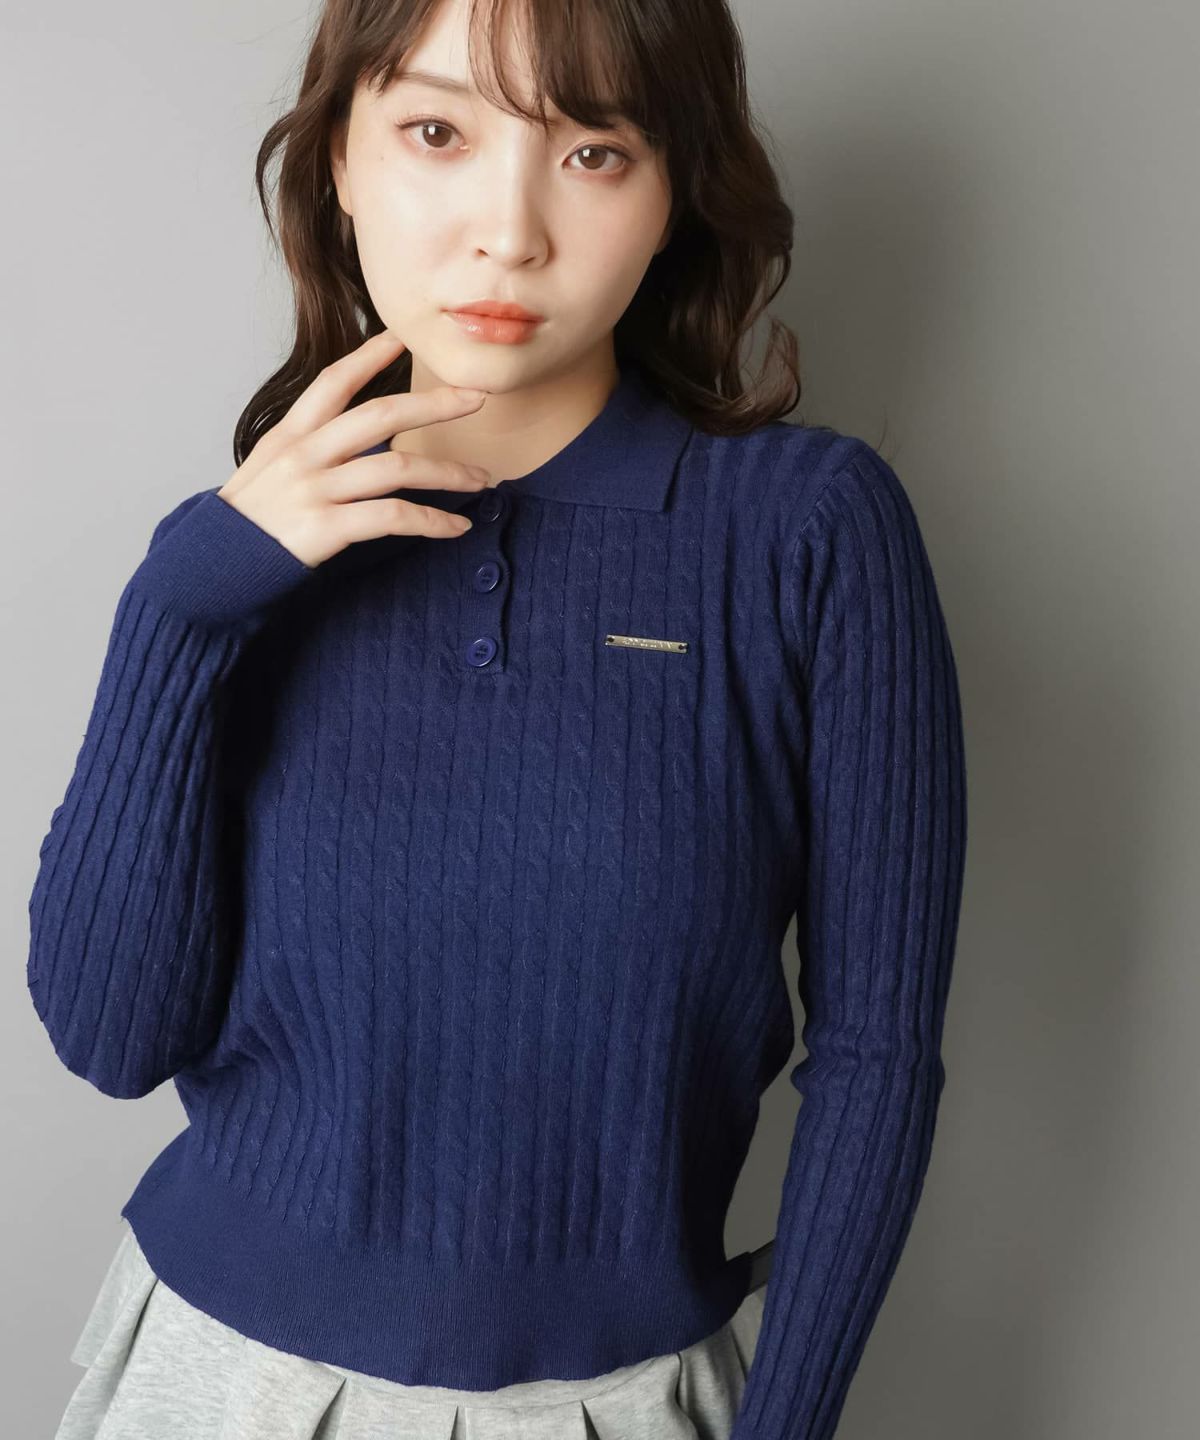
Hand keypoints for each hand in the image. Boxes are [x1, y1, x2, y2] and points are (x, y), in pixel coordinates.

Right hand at [216, 332, 490, 567]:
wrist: (213, 566)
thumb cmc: (248, 521)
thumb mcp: (268, 468)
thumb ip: (307, 448)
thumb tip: (353, 438)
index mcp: (289, 434)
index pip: (334, 382)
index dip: (370, 356)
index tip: (403, 338)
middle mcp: (304, 455)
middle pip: (380, 416)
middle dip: (435, 405)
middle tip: (476, 398)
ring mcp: (315, 490)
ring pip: (397, 468)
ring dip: (448, 473)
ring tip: (482, 480)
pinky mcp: (326, 528)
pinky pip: (394, 518)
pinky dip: (432, 522)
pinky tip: (456, 527)